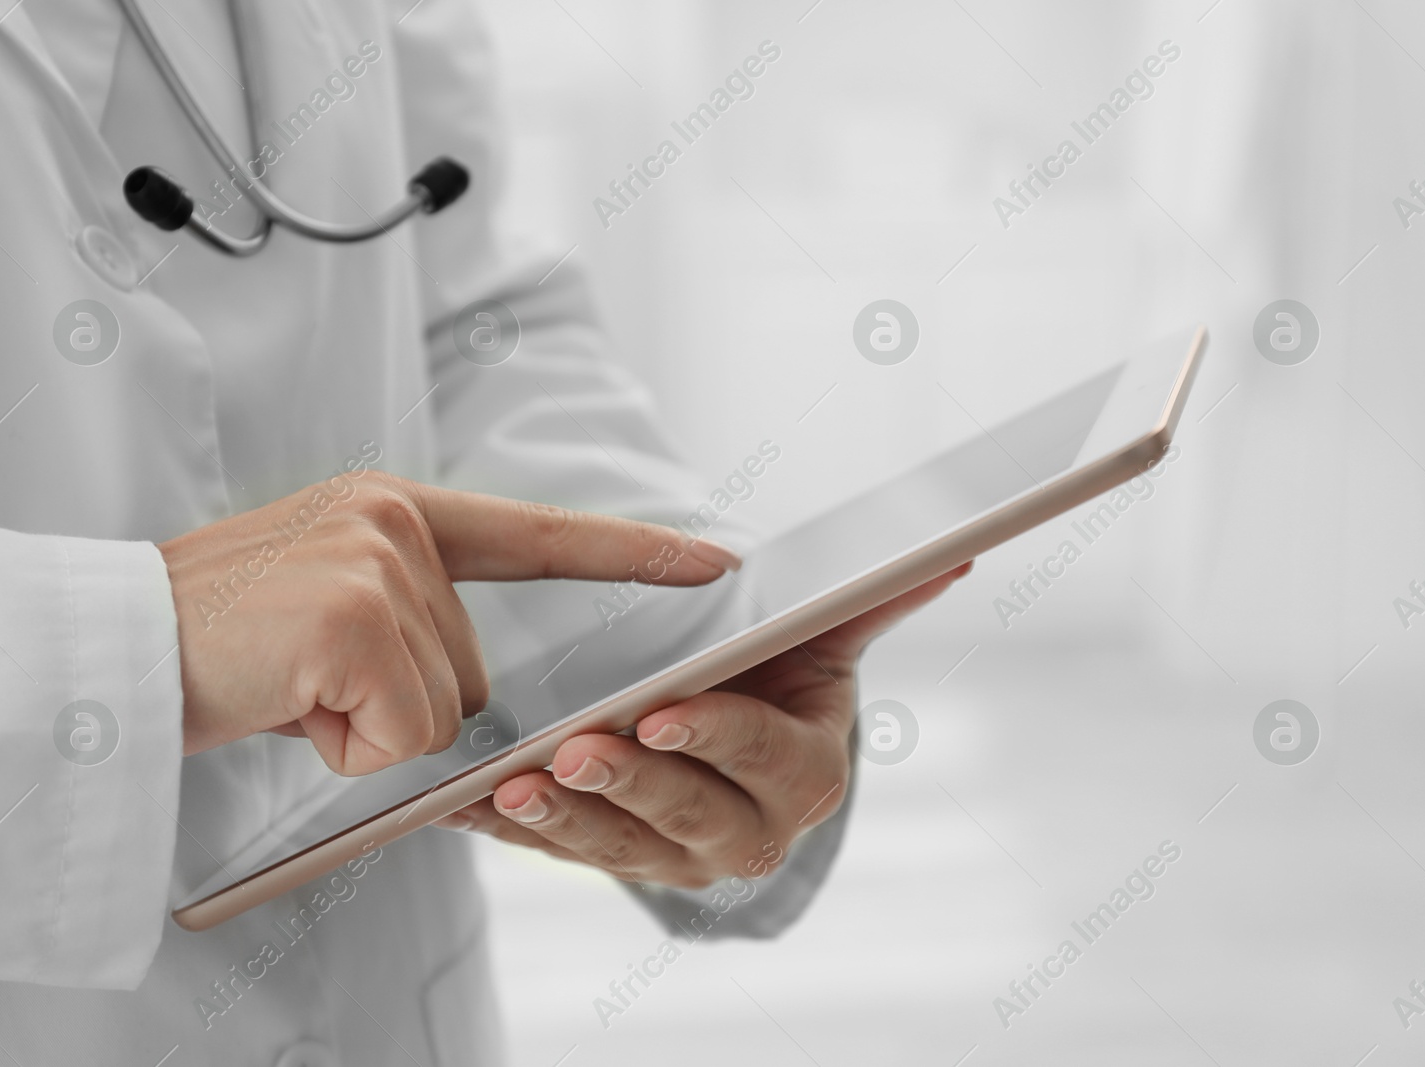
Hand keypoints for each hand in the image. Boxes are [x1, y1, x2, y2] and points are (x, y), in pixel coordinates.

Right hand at [158, 470, 740, 774]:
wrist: (103, 646)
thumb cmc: (212, 640)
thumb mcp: (321, 602)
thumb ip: (404, 614)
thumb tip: (462, 694)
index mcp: (396, 510)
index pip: (537, 533)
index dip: (631, 548)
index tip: (713, 556)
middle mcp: (395, 520)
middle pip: (474, 670)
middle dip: (400, 704)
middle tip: (304, 680)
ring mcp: (379, 563)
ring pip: (442, 710)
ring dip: (364, 728)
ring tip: (286, 688)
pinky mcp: (357, 617)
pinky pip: (403, 732)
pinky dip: (343, 746)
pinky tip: (284, 703)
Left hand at [440, 562, 971, 885]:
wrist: (743, 735)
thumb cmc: (782, 674)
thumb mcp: (825, 636)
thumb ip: (875, 598)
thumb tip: (955, 549)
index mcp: (808, 773)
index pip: (765, 757)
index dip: (717, 737)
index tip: (664, 712)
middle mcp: (751, 833)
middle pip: (690, 817)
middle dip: (633, 785)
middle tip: (576, 751)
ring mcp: (679, 858)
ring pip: (620, 849)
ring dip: (566, 821)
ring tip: (513, 785)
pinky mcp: (617, 860)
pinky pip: (564, 854)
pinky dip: (516, 832)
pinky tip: (470, 805)